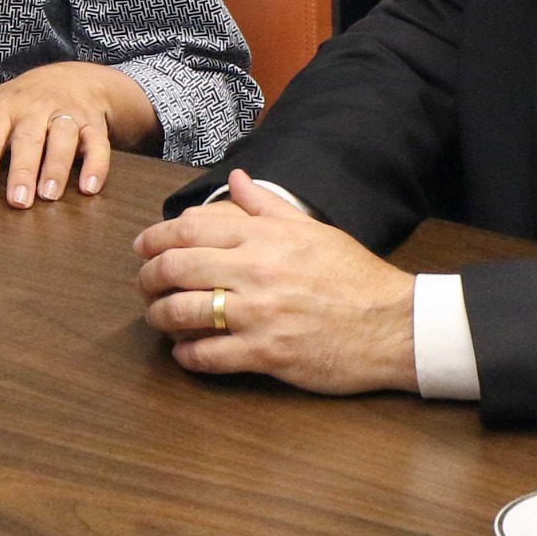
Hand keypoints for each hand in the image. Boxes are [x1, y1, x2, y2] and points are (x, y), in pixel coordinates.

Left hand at [0, 62, 158, 208]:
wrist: (72, 77)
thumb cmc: (18, 101)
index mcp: (2, 108)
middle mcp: (34, 109)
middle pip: (28, 138)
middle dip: (23, 169)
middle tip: (18, 201)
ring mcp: (66, 114)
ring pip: (63, 138)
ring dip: (57, 167)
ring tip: (49, 196)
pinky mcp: (93, 124)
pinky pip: (98, 143)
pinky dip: (96, 165)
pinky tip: (89, 188)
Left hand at [132, 172, 417, 394]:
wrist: (394, 324)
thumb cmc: (354, 276)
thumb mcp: (312, 229)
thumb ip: (267, 205)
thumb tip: (235, 179)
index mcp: (265, 236)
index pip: (190, 228)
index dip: (156, 237)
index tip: (143, 246)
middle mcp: (256, 270)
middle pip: (176, 267)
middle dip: (148, 277)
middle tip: (143, 284)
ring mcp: (259, 314)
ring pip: (184, 312)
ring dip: (160, 317)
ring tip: (158, 318)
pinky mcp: (267, 353)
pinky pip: (209, 355)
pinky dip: (187, 356)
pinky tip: (184, 353)